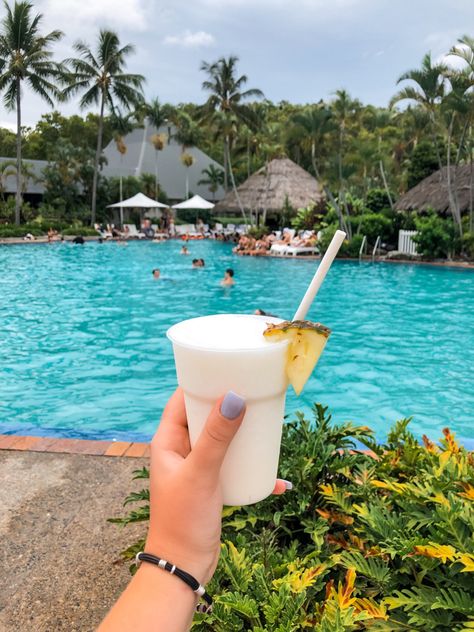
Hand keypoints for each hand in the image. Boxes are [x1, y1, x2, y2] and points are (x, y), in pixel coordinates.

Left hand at [145, 388, 289, 584]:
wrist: (183, 568)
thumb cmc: (182, 520)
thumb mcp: (201, 473)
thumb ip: (216, 437)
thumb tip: (234, 398)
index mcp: (167, 442)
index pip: (181, 400)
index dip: (200, 382)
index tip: (226, 369)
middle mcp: (180, 450)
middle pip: (205, 416)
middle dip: (227, 406)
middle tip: (253, 393)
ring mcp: (197, 468)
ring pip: (221, 440)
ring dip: (242, 434)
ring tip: (266, 426)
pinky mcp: (211, 485)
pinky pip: (234, 466)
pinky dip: (252, 468)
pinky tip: (277, 478)